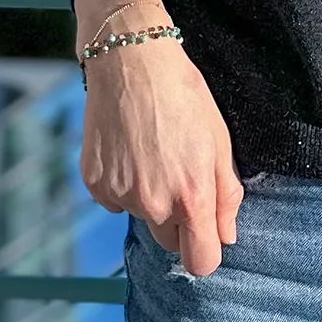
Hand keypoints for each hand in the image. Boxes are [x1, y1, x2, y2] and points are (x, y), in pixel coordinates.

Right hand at [75, 0, 240, 276]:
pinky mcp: (95, 183)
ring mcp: (120, 195)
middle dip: (178, 221)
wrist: (130, 59)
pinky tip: (127, 148)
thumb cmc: (182, 94)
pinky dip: (122, 183)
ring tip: (151, 150)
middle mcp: (154, 204)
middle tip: (178, 175)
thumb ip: (226, 195)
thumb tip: (226, 235)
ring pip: (142, 216)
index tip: (206, 232)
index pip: (202, 263)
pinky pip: (114, 200)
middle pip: (170, 244)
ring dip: (149, 196)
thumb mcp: (219, 140)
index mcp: (192, 197)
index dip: (206, 249)